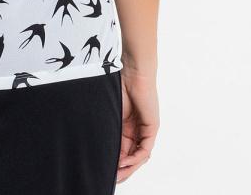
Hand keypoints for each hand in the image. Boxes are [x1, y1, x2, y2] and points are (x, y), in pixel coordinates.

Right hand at [116, 67, 159, 183]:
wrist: (133, 71)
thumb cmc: (119, 83)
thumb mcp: (111, 111)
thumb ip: (109, 128)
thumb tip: (98, 143)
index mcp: (126, 125)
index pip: (122, 149)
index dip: (115, 161)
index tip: (105, 170)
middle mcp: (137, 129)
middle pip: (131, 156)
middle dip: (122, 169)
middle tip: (112, 179)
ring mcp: (145, 129)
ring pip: (139, 155)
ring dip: (129, 167)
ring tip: (117, 174)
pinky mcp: (152, 127)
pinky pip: (145, 148)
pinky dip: (136, 158)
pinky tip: (126, 162)